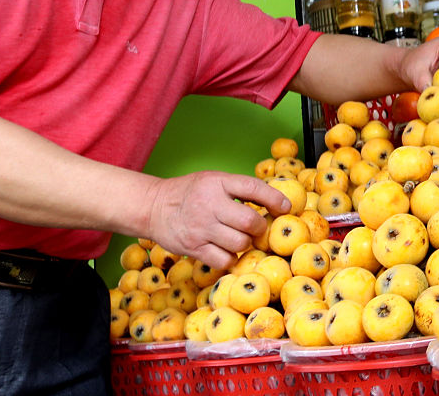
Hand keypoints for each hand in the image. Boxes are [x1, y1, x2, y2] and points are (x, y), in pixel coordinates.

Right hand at [143, 171, 291, 269]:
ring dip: (245, 243)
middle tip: (256, 227)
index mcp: (217, 182)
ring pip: (240, 243)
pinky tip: (226, 250)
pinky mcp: (193, 248)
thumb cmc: (190, 193)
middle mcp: (209, 204)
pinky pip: (224, 260)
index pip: (253, 188)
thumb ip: (239, 188)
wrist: (153, 207)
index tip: (286, 207)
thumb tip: (275, 201)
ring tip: (239, 238)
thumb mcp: (213, 180)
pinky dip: (230, 258)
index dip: (274, 199)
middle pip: (250, 221)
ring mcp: (201, 228)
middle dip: (260, 227)